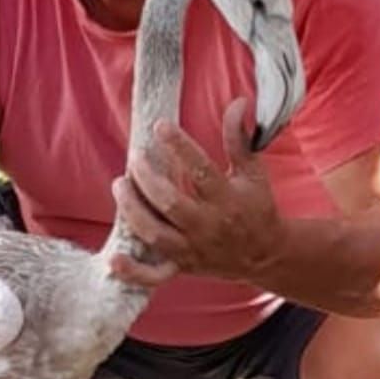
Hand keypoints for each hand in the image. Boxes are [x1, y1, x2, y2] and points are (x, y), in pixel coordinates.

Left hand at [109, 99, 284, 288]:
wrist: (266, 255)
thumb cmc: (257, 208)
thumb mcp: (254, 172)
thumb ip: (240, 139)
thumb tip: (238, 102)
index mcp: (227, 200)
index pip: (200, 170)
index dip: (179, 147)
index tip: (160, 127)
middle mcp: (208, 226)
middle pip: (170, 203)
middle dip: (147, 179)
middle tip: (134, 158)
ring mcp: (192, 250)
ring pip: (156, 235)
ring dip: (133, 211)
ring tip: (119, 186)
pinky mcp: (182, 268)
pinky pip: (154, 276)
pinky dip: (133, 272)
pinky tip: (113, 258)